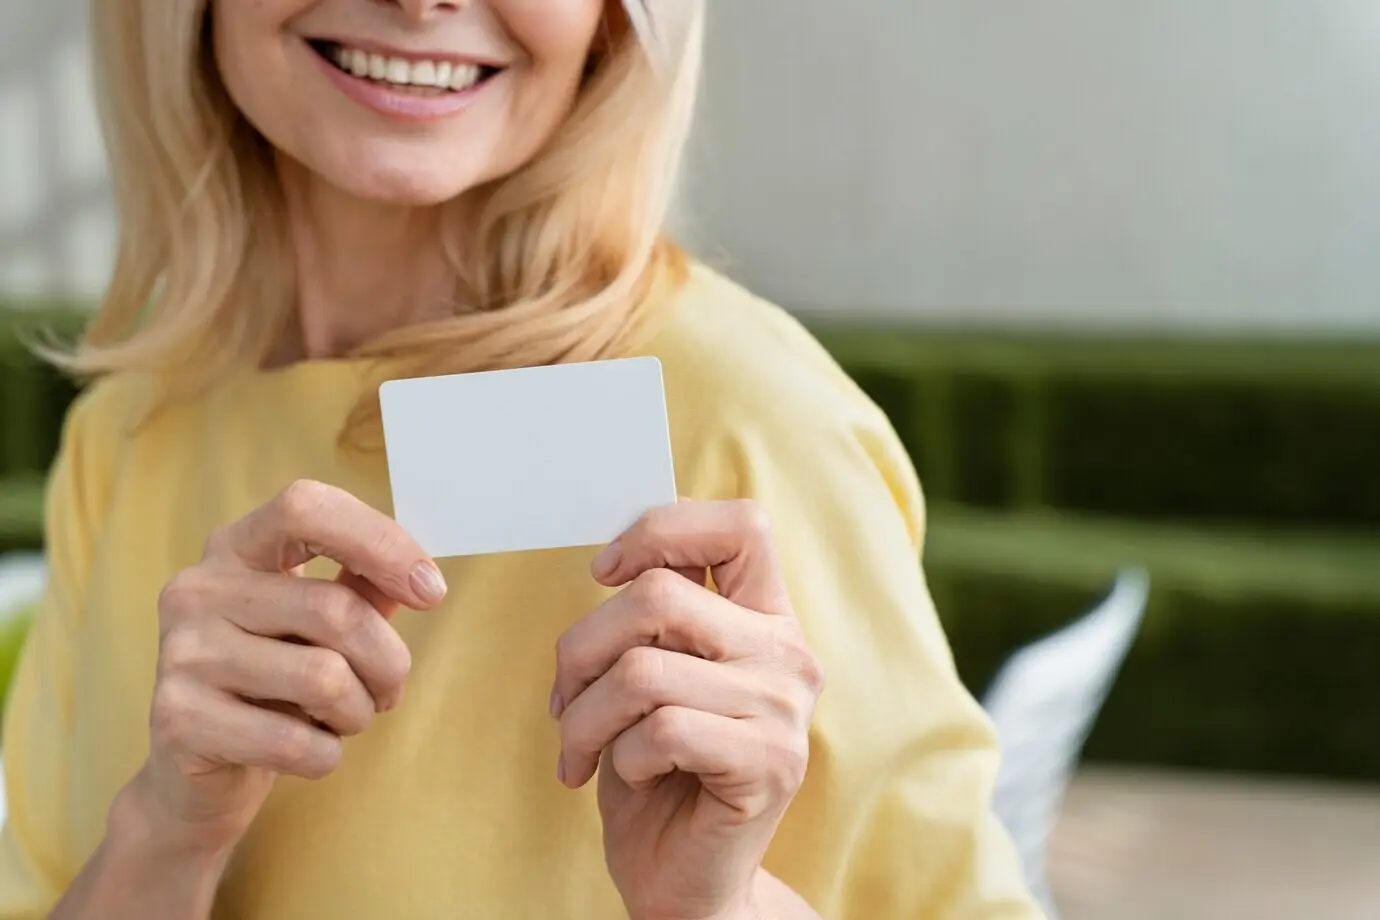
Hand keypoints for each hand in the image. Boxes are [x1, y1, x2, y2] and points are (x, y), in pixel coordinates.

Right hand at [132, 479, 445, 855]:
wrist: (196, 770)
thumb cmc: (275, 682)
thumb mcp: (320, 622)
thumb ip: (364, 588)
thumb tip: (420, 580)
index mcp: (236, 547)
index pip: (307, 508)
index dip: (380, 541)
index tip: (431, 591)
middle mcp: (198, 589)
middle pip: (335, 610)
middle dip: (388, 662)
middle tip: (389, 690)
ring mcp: (181, 653)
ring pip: (323, 678)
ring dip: (359, 712)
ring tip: (343, 718)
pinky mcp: (177, 719)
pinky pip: (294, 742)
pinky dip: (326, 755)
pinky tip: (309, 751)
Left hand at [550, 501, 824, 919]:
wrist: (686, 882)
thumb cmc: (656, 772)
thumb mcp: (653, 675)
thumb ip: (656, 615)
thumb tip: (614, 558)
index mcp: (767, 618)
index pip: (741, 523)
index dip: (661, 530)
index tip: (605, 574)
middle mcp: (788, 653)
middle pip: (660, 594)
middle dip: (582, 647)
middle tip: (566, 697)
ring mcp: (784, 710)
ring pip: (643, 670)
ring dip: (586, 717)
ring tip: (583, 748)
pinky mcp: (768, 765)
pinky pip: (658, 732)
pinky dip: (618, 758)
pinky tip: (627, 777)